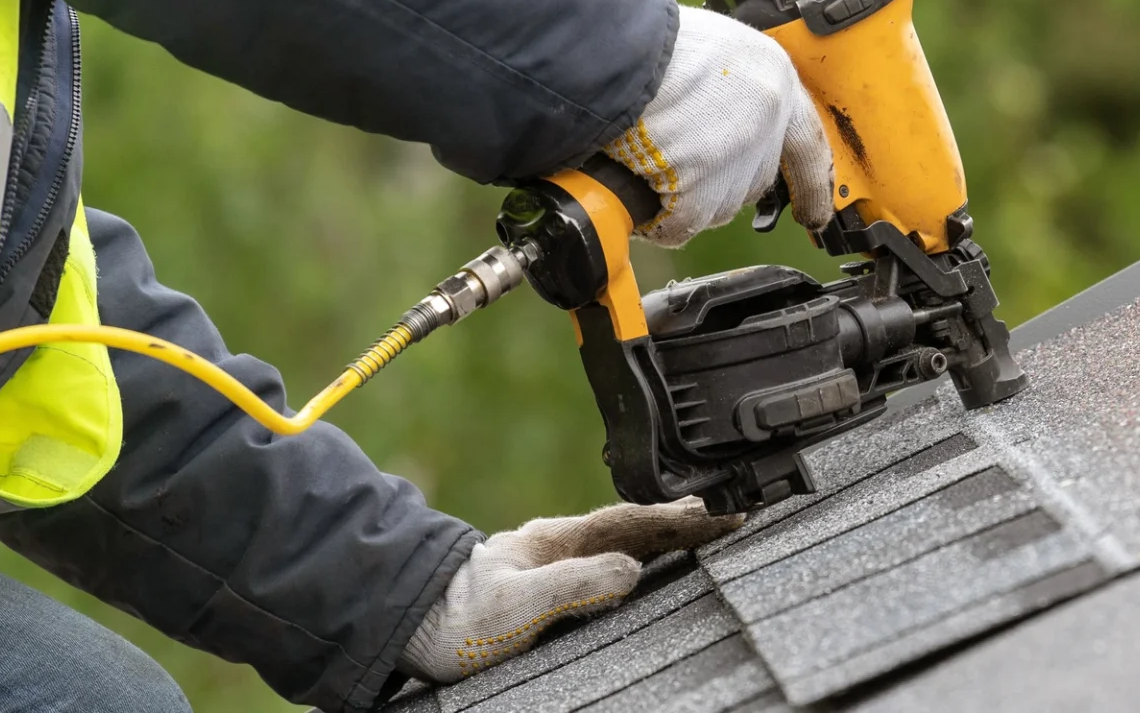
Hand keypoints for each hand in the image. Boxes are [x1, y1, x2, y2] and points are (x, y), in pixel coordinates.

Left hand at [397, 498, 741, 682]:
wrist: (407, 624)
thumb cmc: (454, 621)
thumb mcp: (516, 606)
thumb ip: (573, 586)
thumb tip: (632, 569)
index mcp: (558, 541)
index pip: (635, 523)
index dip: (683, 521)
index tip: (724, 516)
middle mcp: (559, 544)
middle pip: (636, 525)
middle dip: (685, 520)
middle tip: (732, 515)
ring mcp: (553, 560)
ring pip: (623, 539)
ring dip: (666, 535)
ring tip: (704, 532)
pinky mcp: (546, 582)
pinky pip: (608, 559)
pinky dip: (640, 554)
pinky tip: (648, 563)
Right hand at [605, 5, 833, 246]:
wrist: (618, 49)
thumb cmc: (650, 41)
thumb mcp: (713, 48)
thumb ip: (731, 86)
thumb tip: (719, 117)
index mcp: (773, 77)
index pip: (808, 143)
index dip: (812, 181)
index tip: (817, 211)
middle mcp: (767, 118)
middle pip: (753, 180)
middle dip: (718, 182)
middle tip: (677, 164)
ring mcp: (738, 155)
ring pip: (719, 206)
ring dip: (683, 198)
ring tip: (646, 161)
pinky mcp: (702, 186)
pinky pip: (683, 223)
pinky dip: (659, 218)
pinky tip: (638, 188)